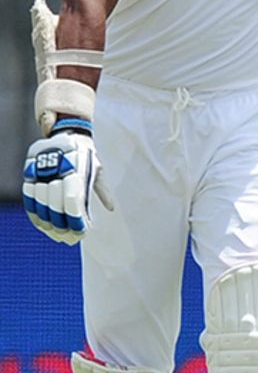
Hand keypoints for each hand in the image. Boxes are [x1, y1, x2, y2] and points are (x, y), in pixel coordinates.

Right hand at [23, 124, 113, 243]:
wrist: (66, 134)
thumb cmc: (86, 155)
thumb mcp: (97, 168)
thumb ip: (102, 189)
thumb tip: (111, 208)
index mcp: (76, 169)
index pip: (73, 200)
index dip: (75, 219)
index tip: (81, 232)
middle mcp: (57, 172)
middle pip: (56, 205)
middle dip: (63, 225)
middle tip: (71, 238)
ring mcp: (41, 173)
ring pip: (41, 204)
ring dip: (49, 224)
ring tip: (59, 235)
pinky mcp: (30, 176)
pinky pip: (29, 200)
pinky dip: (36, 214)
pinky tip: (44, 225)